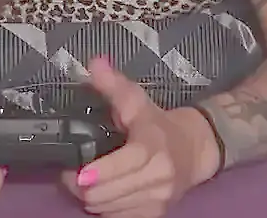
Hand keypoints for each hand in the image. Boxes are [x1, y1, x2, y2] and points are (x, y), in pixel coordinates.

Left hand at [63, 56, 208, 217]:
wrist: (195, 150)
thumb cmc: (159, 125)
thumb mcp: (139, 103)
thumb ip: (115, 86)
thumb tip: (95, 63)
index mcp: (154, 145)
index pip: (128, 162)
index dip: (102, 171)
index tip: (80, 173)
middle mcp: (159, 175)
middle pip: (108, 192)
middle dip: (82, 186)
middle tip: (71, 172)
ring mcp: (158, 198)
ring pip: (108, 208)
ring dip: (91, 197)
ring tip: (86, 182)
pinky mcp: (155, 214)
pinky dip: (105, 208)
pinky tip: (104, 192)